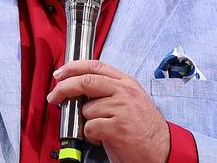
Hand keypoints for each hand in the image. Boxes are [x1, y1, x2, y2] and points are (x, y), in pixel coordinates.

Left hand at [48, 60, 169, 162]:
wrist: (162, 150)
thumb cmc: (143, 128)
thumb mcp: (129, 100)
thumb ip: (108, 90)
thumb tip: (78, 89)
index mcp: (126, 82)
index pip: (95, 66)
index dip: (73, 67)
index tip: (59, 73)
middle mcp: (125, 91)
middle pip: (86, 81)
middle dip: (64, 87)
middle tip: (54, 96)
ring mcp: (122, 108)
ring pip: (87, 109)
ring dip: (86, 122)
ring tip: (100, 129)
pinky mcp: (118, 127)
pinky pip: (90, 127)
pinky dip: (91, 136)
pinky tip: (102, 138)